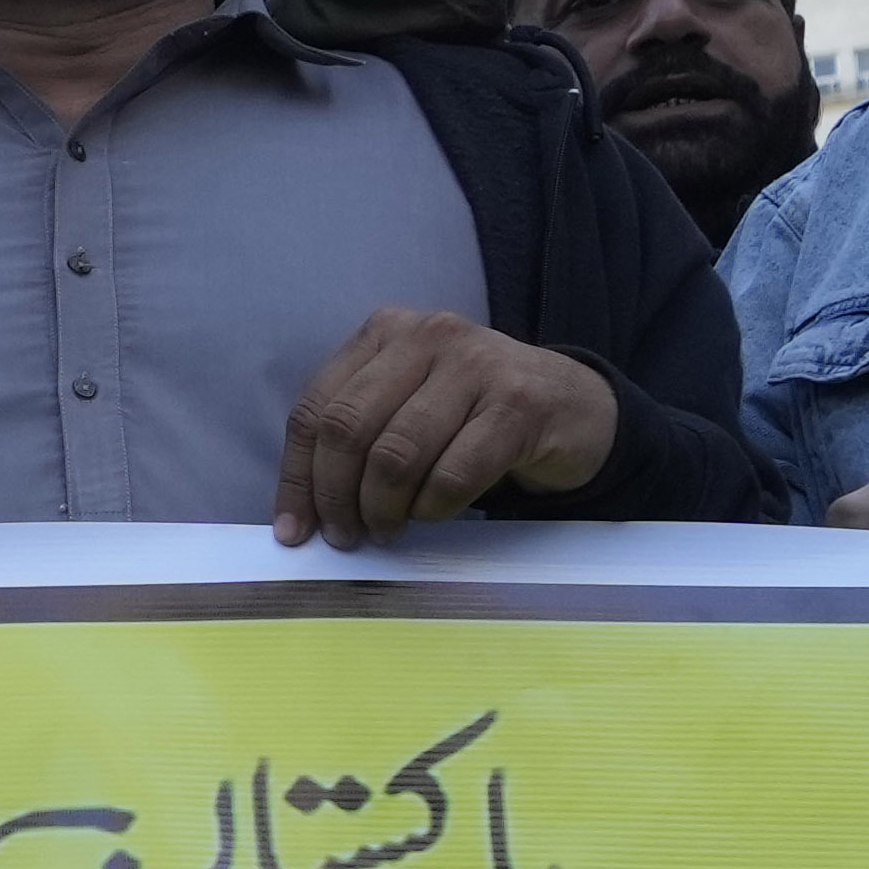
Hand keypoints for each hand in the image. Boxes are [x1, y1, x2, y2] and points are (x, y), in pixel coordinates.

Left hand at [271, 309, 619, 544]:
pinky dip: (434, 508)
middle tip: (346, 536)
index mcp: (386, 332)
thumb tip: (301, 512)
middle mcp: (427, 337)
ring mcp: (476, 364)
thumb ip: (359, 435)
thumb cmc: (475, 413)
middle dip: (336, 497)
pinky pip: (452, 474)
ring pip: (396, 455)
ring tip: (389, 531)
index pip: (317, 409)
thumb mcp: (410, 401)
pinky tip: (435, 513)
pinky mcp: (517, 404)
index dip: (297, 477)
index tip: (294, 531)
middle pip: (348, 430)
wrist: (575, 406)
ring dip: (384, 509)